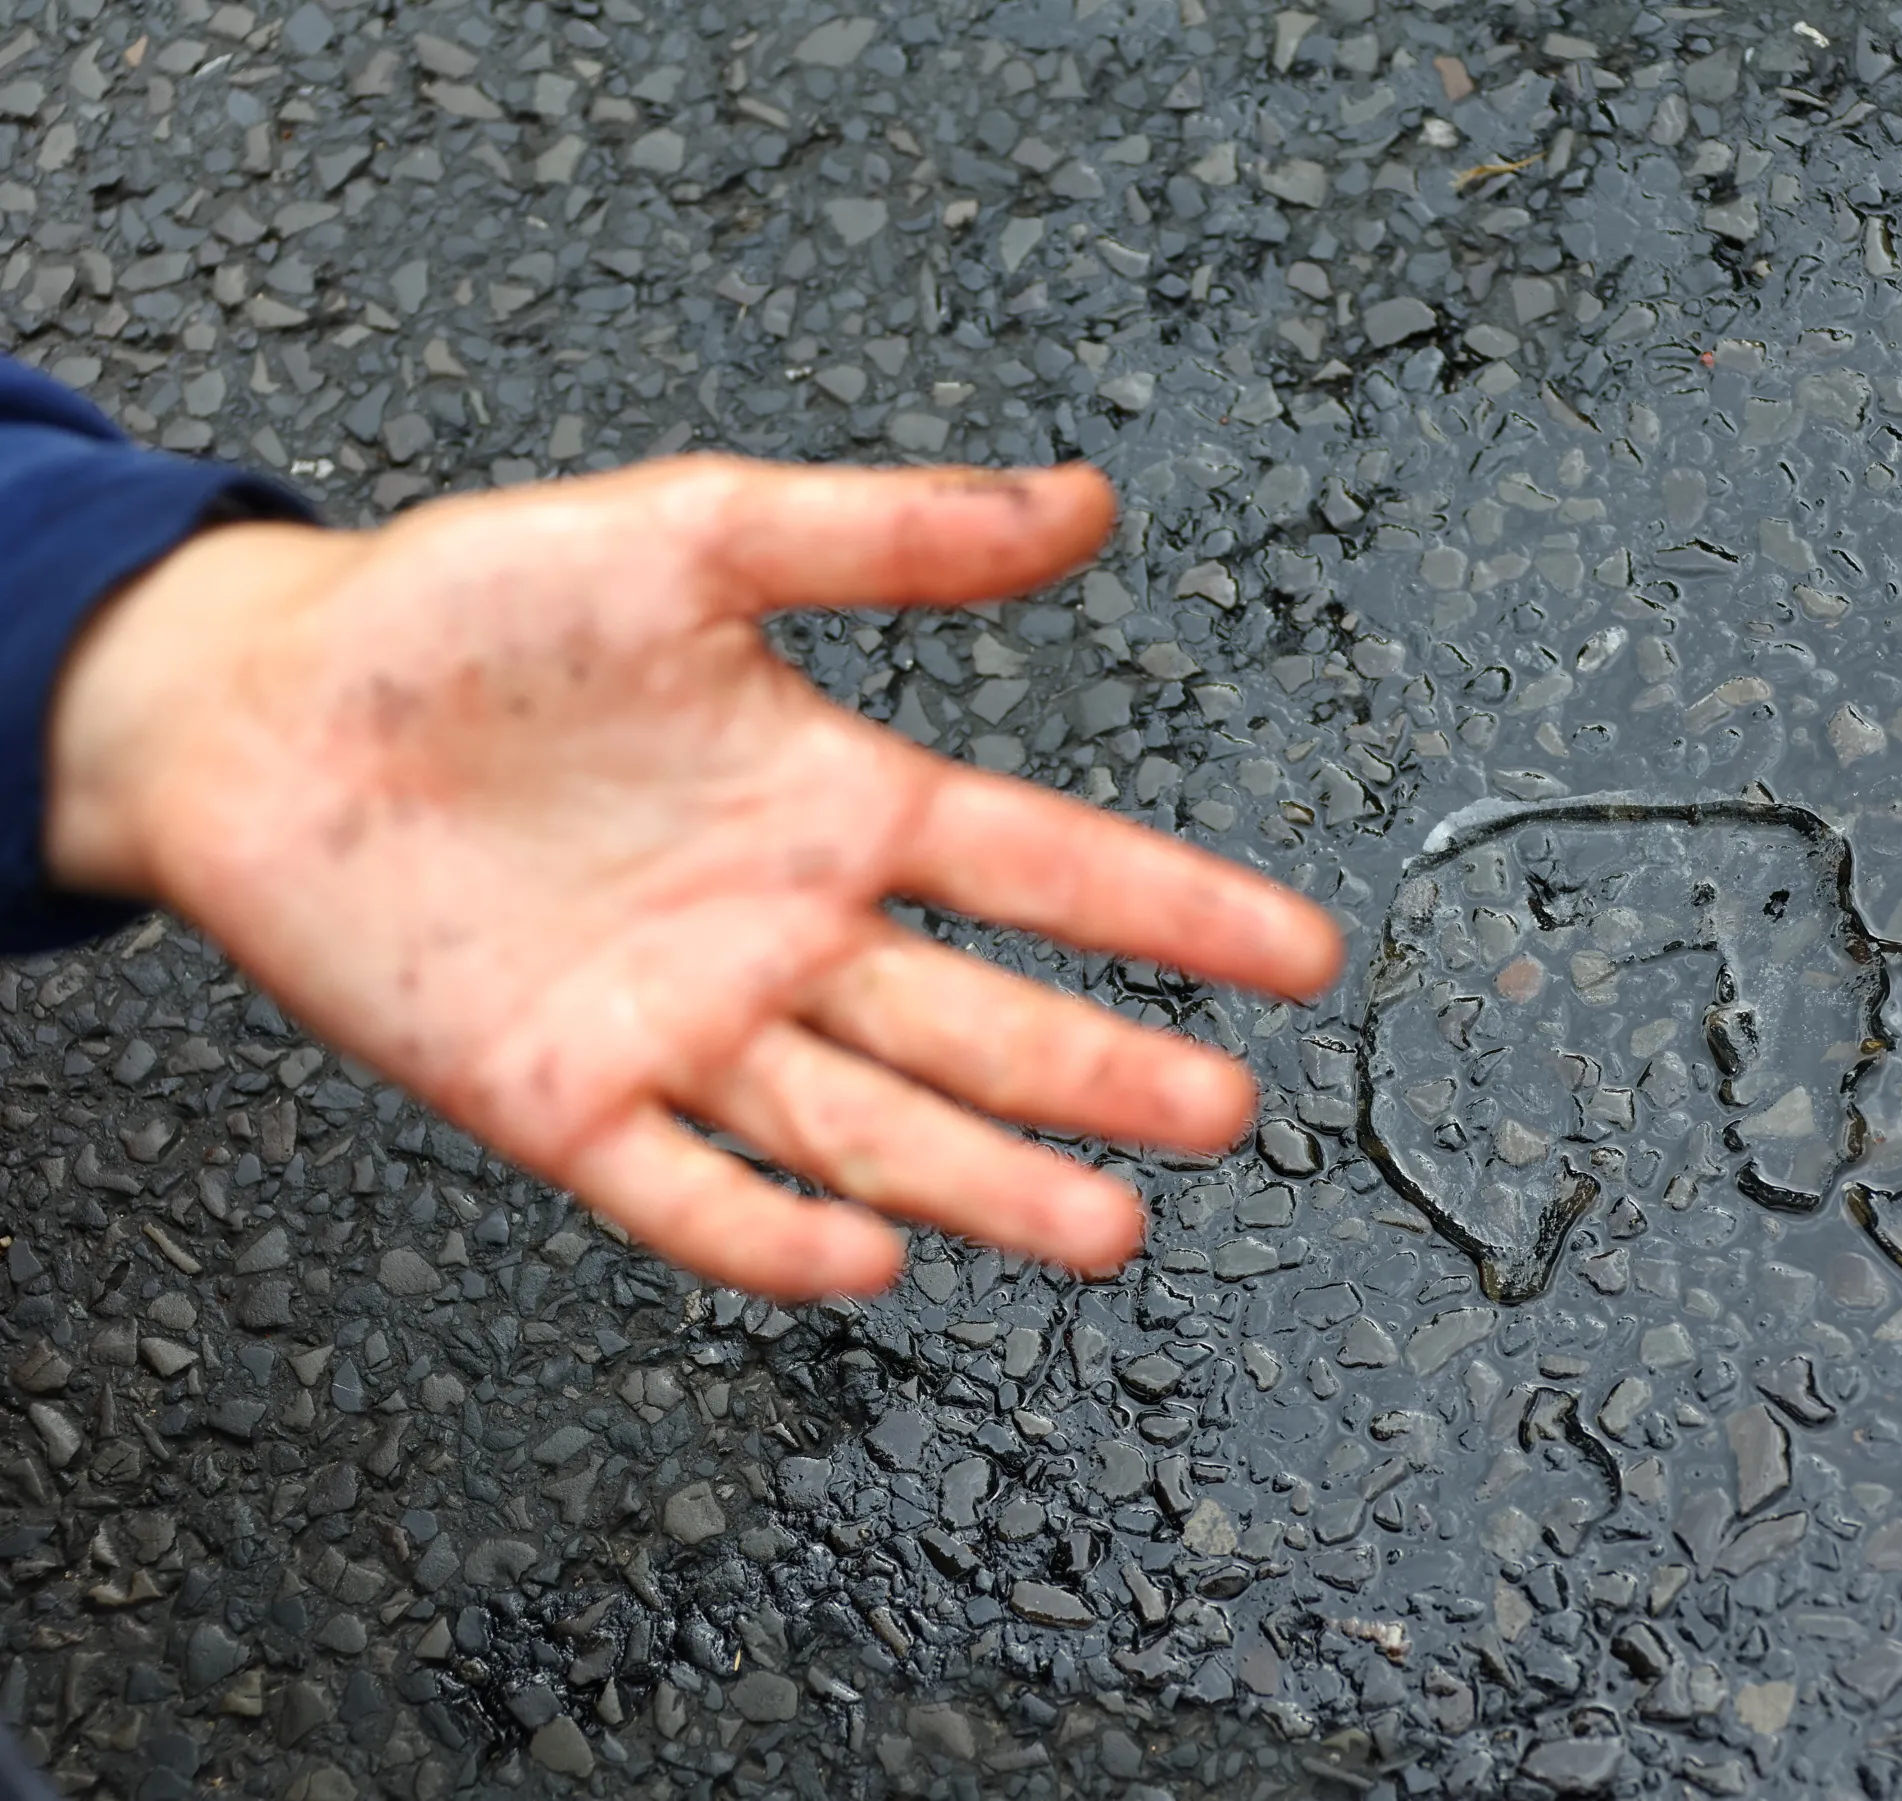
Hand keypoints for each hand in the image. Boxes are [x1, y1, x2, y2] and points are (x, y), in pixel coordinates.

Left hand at [45, 458, 1342, 1297]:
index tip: (1305, 954)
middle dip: (1107, 1072)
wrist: (260, 710)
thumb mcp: (693, 534)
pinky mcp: (561, 1104)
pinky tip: (863, 1257)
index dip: (1178, 910)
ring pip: (867, 1126)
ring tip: (1108, 1231)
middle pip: (982, 1021)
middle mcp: (788, 934)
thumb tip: (1087, 503)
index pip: (1045, 867)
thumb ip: (887, 533)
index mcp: (840, 803)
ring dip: (985, 1181)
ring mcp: (682, 1028)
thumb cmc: (472, 611)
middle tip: (1225, 1115)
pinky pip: (685, 1190)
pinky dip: (771, 1231)